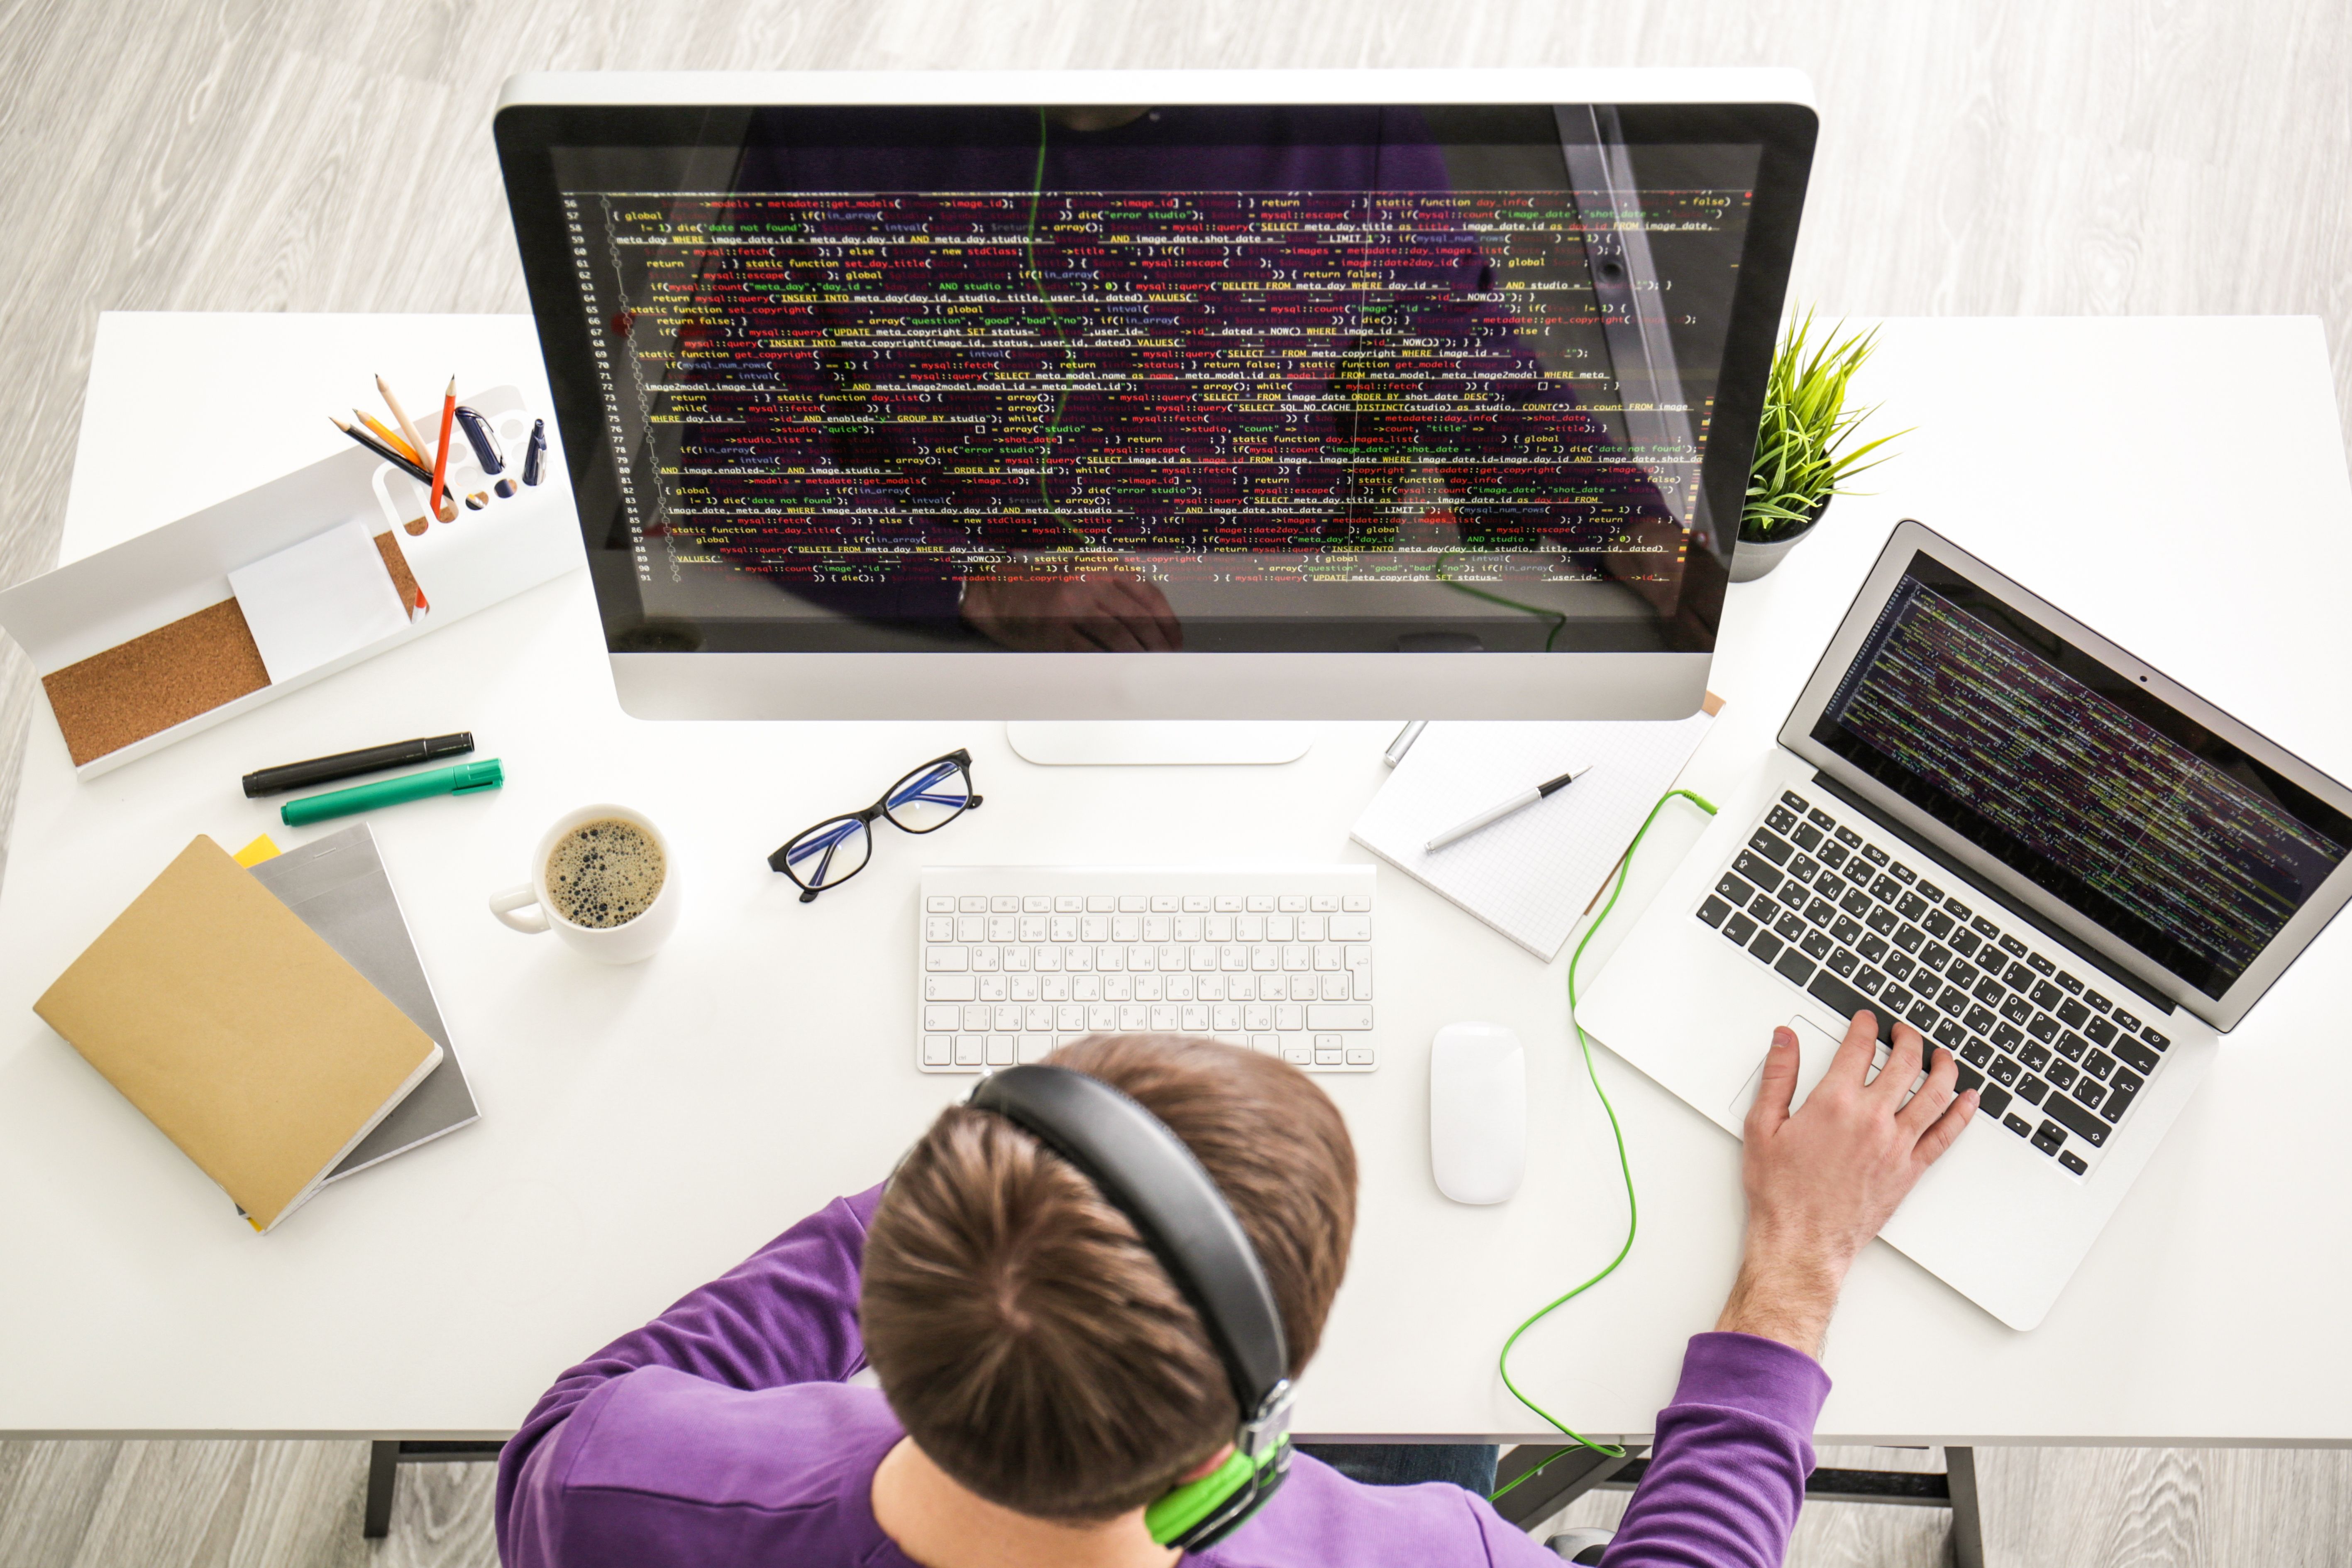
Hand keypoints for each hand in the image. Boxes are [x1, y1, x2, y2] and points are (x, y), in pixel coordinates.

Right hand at [960, 574, 1183, 651]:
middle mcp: (1090, 581)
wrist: (998, 591)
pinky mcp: (1057, 630)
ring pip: (1119, 636)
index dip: (1168, 622)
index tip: (1175, 641)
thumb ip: (1115, 590)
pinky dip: (1110, 664)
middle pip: (1138, 618)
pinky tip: (1121, 672)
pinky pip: (1093, 651)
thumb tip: (1153, 625)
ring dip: (1138, 656)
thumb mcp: (1084, 574)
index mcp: (1102, 564)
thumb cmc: (1045, 586)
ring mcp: (1073, 605)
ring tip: (1149, 669)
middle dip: (1158, 644)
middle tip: (1166, 661)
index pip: (1148, 594)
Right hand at [1716, 1015, 1975, 1356]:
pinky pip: (1945, 1134)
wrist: (1802, 1241)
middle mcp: (1872, 1119)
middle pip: (1904, 1063)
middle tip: (1904, 1031)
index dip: (1864, 1026)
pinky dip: (1961, 1113)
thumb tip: (1784, 1040)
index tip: (1866, 1020)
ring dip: (1942, 1067)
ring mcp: (1896, 1144)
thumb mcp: (1762, 1126)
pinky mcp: (1910, 1169)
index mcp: (1834, 1103)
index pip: (1858, 1048)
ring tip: (1942, 1055)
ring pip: (1934, 1093)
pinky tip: (1967, 1100)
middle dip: (1907, 1039)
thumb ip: (1776, 1076)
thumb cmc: (1781, 1191)